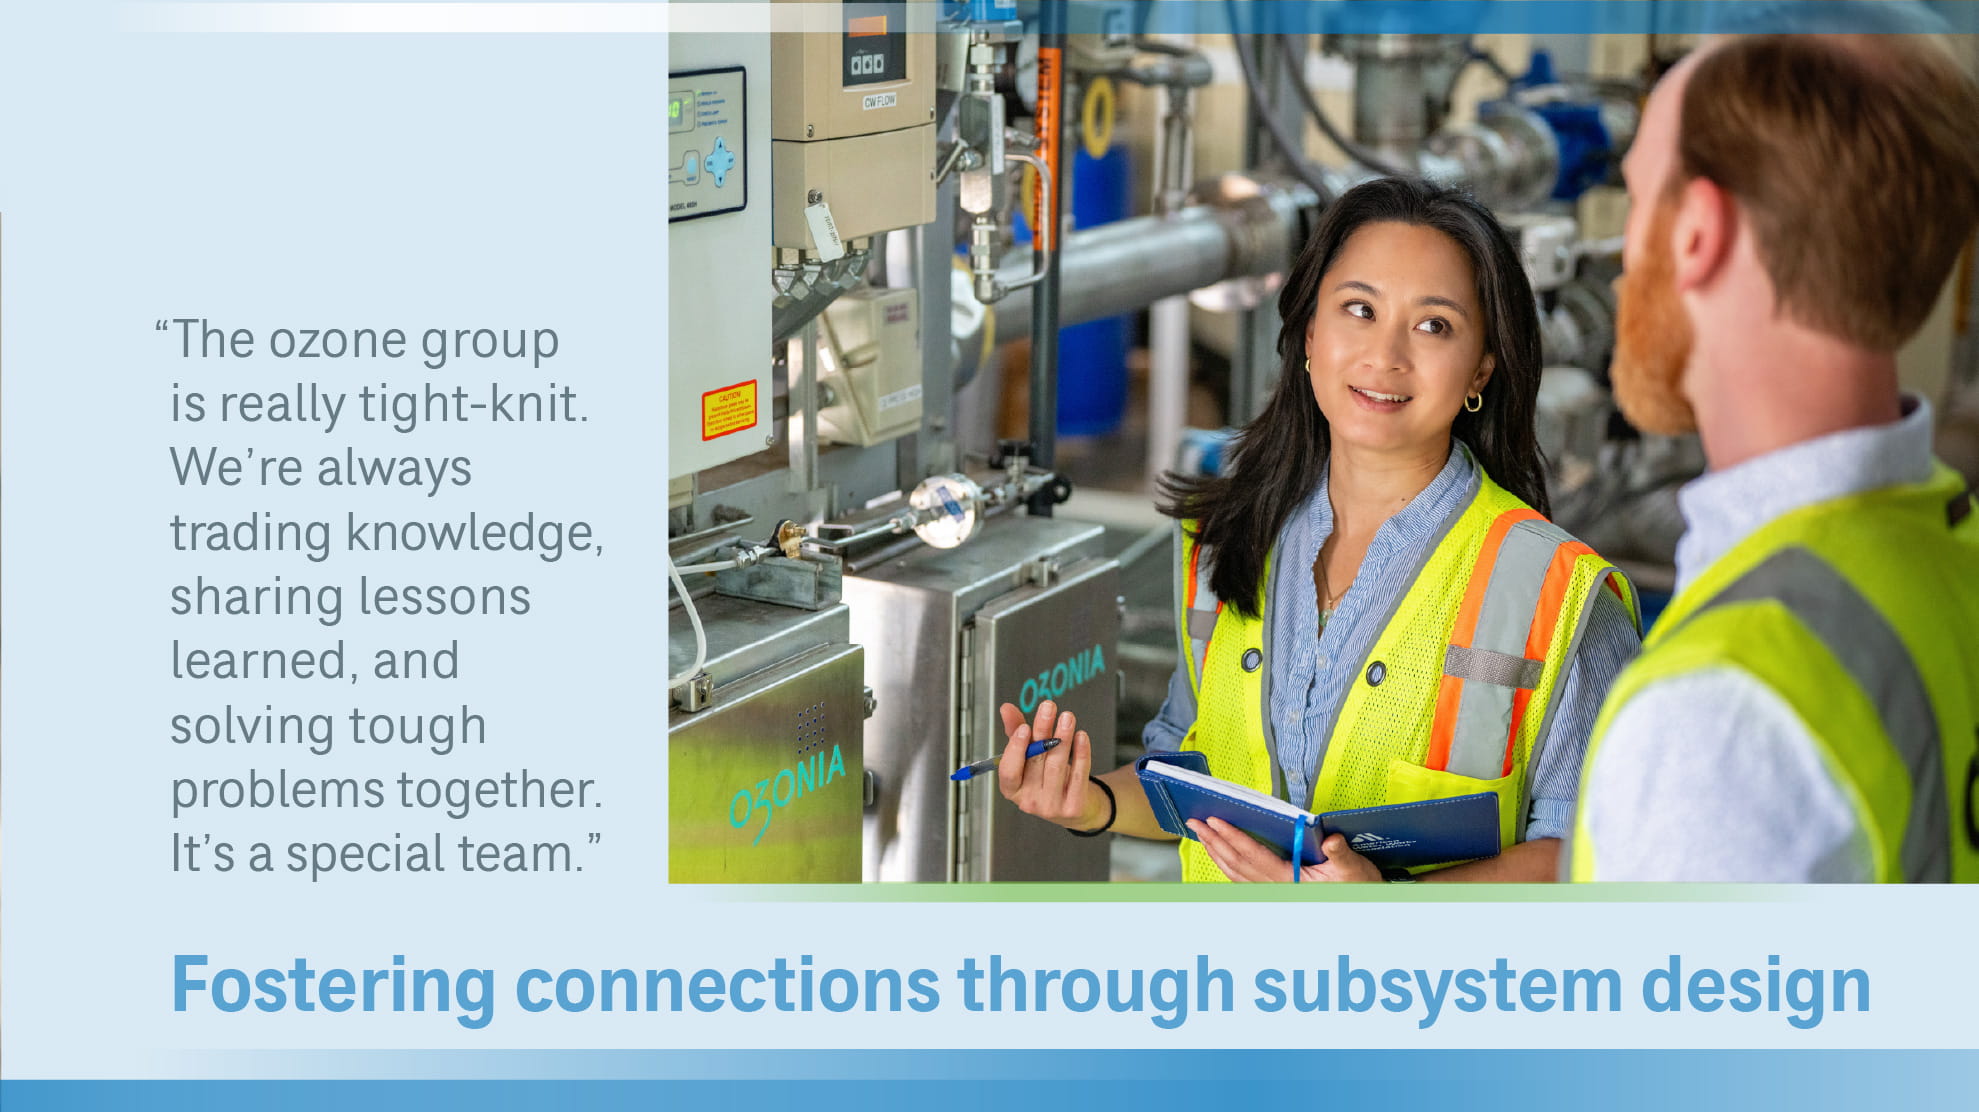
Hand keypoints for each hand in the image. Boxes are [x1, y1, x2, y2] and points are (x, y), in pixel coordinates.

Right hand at [995, 700, 1099, 829]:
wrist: (1074, 805)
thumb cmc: (1046, 776)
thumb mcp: (1028, 756)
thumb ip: (1016, 732)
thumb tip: (1006, 708)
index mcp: (1012, 789)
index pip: (1008, 770)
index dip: (1015, 749)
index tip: (1025, 727)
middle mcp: (1028, 801)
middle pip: (1035, 762)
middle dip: (1043, 730)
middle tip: (1049, 707)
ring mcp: (1050, 807)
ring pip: (1057, 766)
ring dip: (1063, 738)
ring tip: (1068, 717)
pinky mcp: (1073, 807)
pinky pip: (1078, 776)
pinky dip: (1081, 753)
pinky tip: (1082, 736)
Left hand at [1187, 821, 1383, 882]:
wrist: (1361, 905)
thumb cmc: (1358, 886)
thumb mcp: (1354, 868)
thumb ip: (1340, 853)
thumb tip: (1331, 840)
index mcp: (1289, 881)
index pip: (1253, 855)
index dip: (1232, 837)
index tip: (1214, 820)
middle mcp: (1275, 889)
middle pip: (1236, 864)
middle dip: (1214, 842)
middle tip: (1195, 822)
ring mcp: (1272, 893)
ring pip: (1234, 874)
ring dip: (1215, 852)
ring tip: (1201, 834)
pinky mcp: (1273, 893)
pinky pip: (1241, 880)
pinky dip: (1226, 865)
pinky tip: (1219, 854)